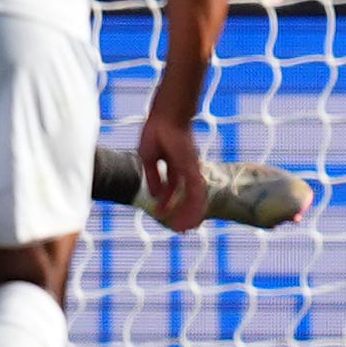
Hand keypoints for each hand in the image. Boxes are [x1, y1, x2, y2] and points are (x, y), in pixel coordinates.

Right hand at [135, 107, 209, 228]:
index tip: (164, 216)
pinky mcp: (192, 170)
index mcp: (176, 167)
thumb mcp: (149, 159)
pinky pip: (196, 194)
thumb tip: (156, 197)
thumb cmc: (157, 131)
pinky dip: (194, 209)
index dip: (171, 204)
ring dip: (190, 216)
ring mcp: (191, 170)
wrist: (166, 116)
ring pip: (195, 199)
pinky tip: (190, 219)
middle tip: (180, 229)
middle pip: (188, 197)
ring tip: (184, 230)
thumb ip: (154, 178)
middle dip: (184, 214)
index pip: (175, 191)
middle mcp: (187, 170)